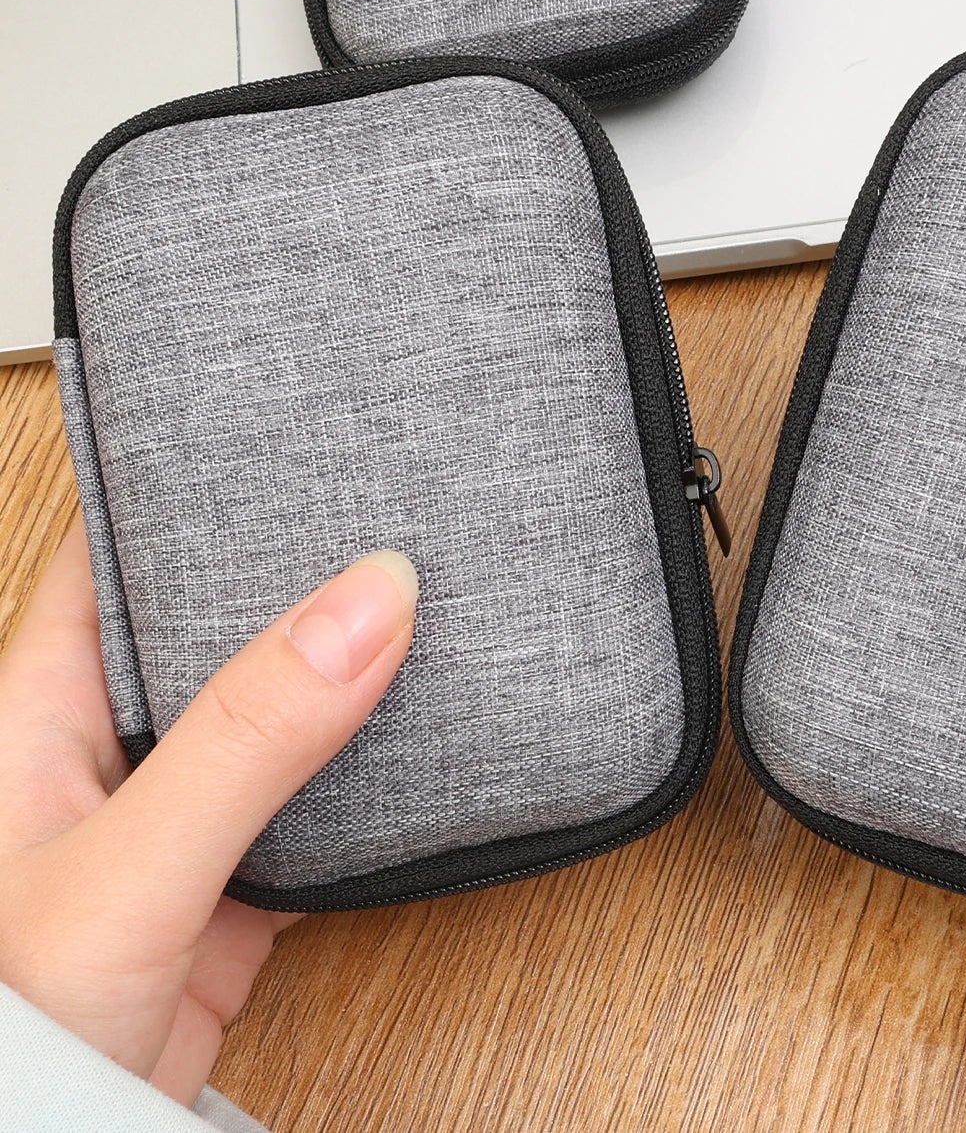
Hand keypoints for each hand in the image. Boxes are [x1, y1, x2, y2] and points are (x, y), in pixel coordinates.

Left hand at [0, 523, 416, 1103]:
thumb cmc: (16, 1022)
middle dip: (298, 571)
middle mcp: (111, 748)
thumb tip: (372, 598)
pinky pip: (316, 805)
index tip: (289, 434)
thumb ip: (248, 735)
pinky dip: (374, 780)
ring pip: (275, 712)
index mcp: (41, 707)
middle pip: (213, 620)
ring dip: (345, 673)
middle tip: (394, 509)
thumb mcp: (129, 866)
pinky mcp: (228, 890)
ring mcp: (177, 819)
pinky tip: (426, 744)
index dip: (189, 485)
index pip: (114, 554)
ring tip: (432, 604)